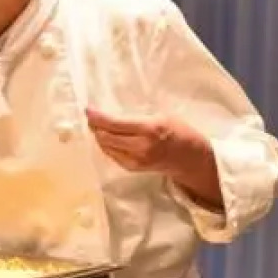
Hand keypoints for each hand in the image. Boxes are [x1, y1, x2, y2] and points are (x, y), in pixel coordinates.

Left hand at [86, 108, 222, 208]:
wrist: (190, 157)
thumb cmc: (177, 131)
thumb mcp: (160, 116)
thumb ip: (136, 116)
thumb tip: (110, 113)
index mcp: (149, 129)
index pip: (114, 124)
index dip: (97, 117)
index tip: (88, 110)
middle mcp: (140, 146)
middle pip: (105, 137)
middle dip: (95, 126)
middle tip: (92, 117)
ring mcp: (135, 160)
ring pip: (105, 146)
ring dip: (99, 135)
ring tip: (99, 126)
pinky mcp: (132, 168)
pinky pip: (111, 154)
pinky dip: (106, 145)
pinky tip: (109, 138)